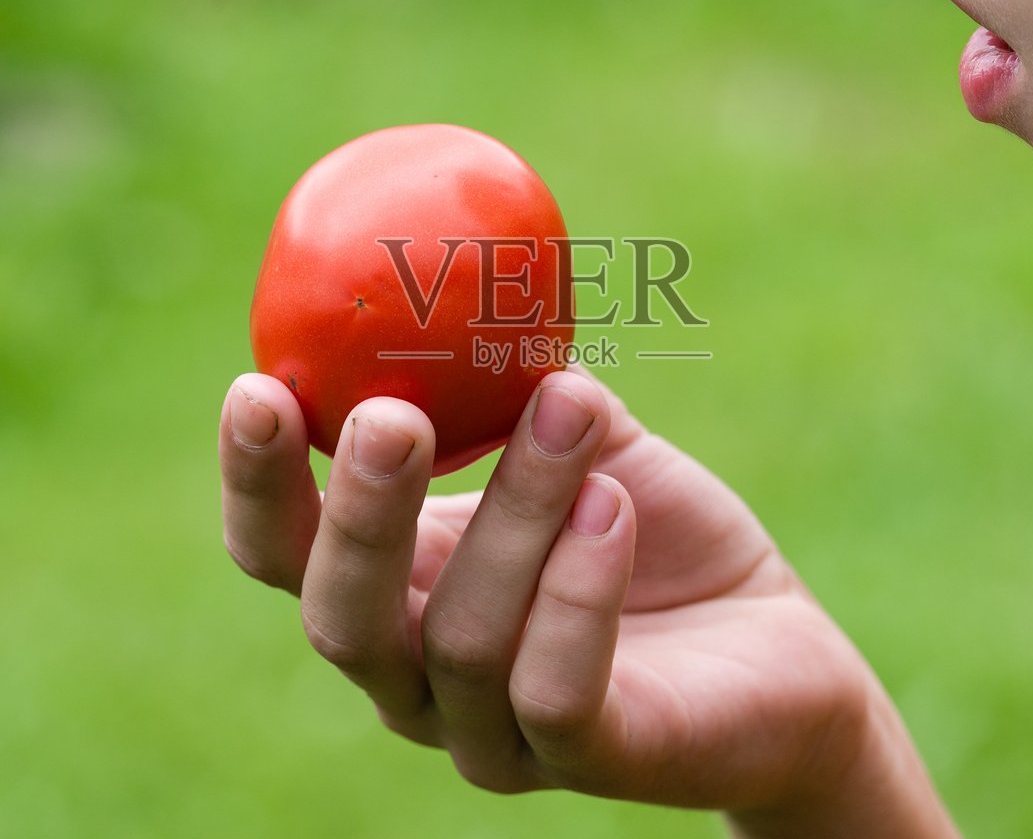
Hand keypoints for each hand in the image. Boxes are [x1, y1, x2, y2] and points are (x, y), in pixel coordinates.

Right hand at [218, 368, 955, 835]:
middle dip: (359, 514)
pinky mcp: (591, 762)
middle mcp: (420, 681)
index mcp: (394, 594)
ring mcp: (497, 736)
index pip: (283, 557)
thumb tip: (458, 270)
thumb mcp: (581, 436)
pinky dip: (576, 590)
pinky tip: (612, 506)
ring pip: (463, 638)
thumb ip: (512, 378)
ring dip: (517, 509)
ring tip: (571, 411)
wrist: (778, 646)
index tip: (260, 385)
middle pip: (342, 619)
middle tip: (391, 416)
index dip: (254, 484)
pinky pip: (555, 690)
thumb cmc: (650, 530)